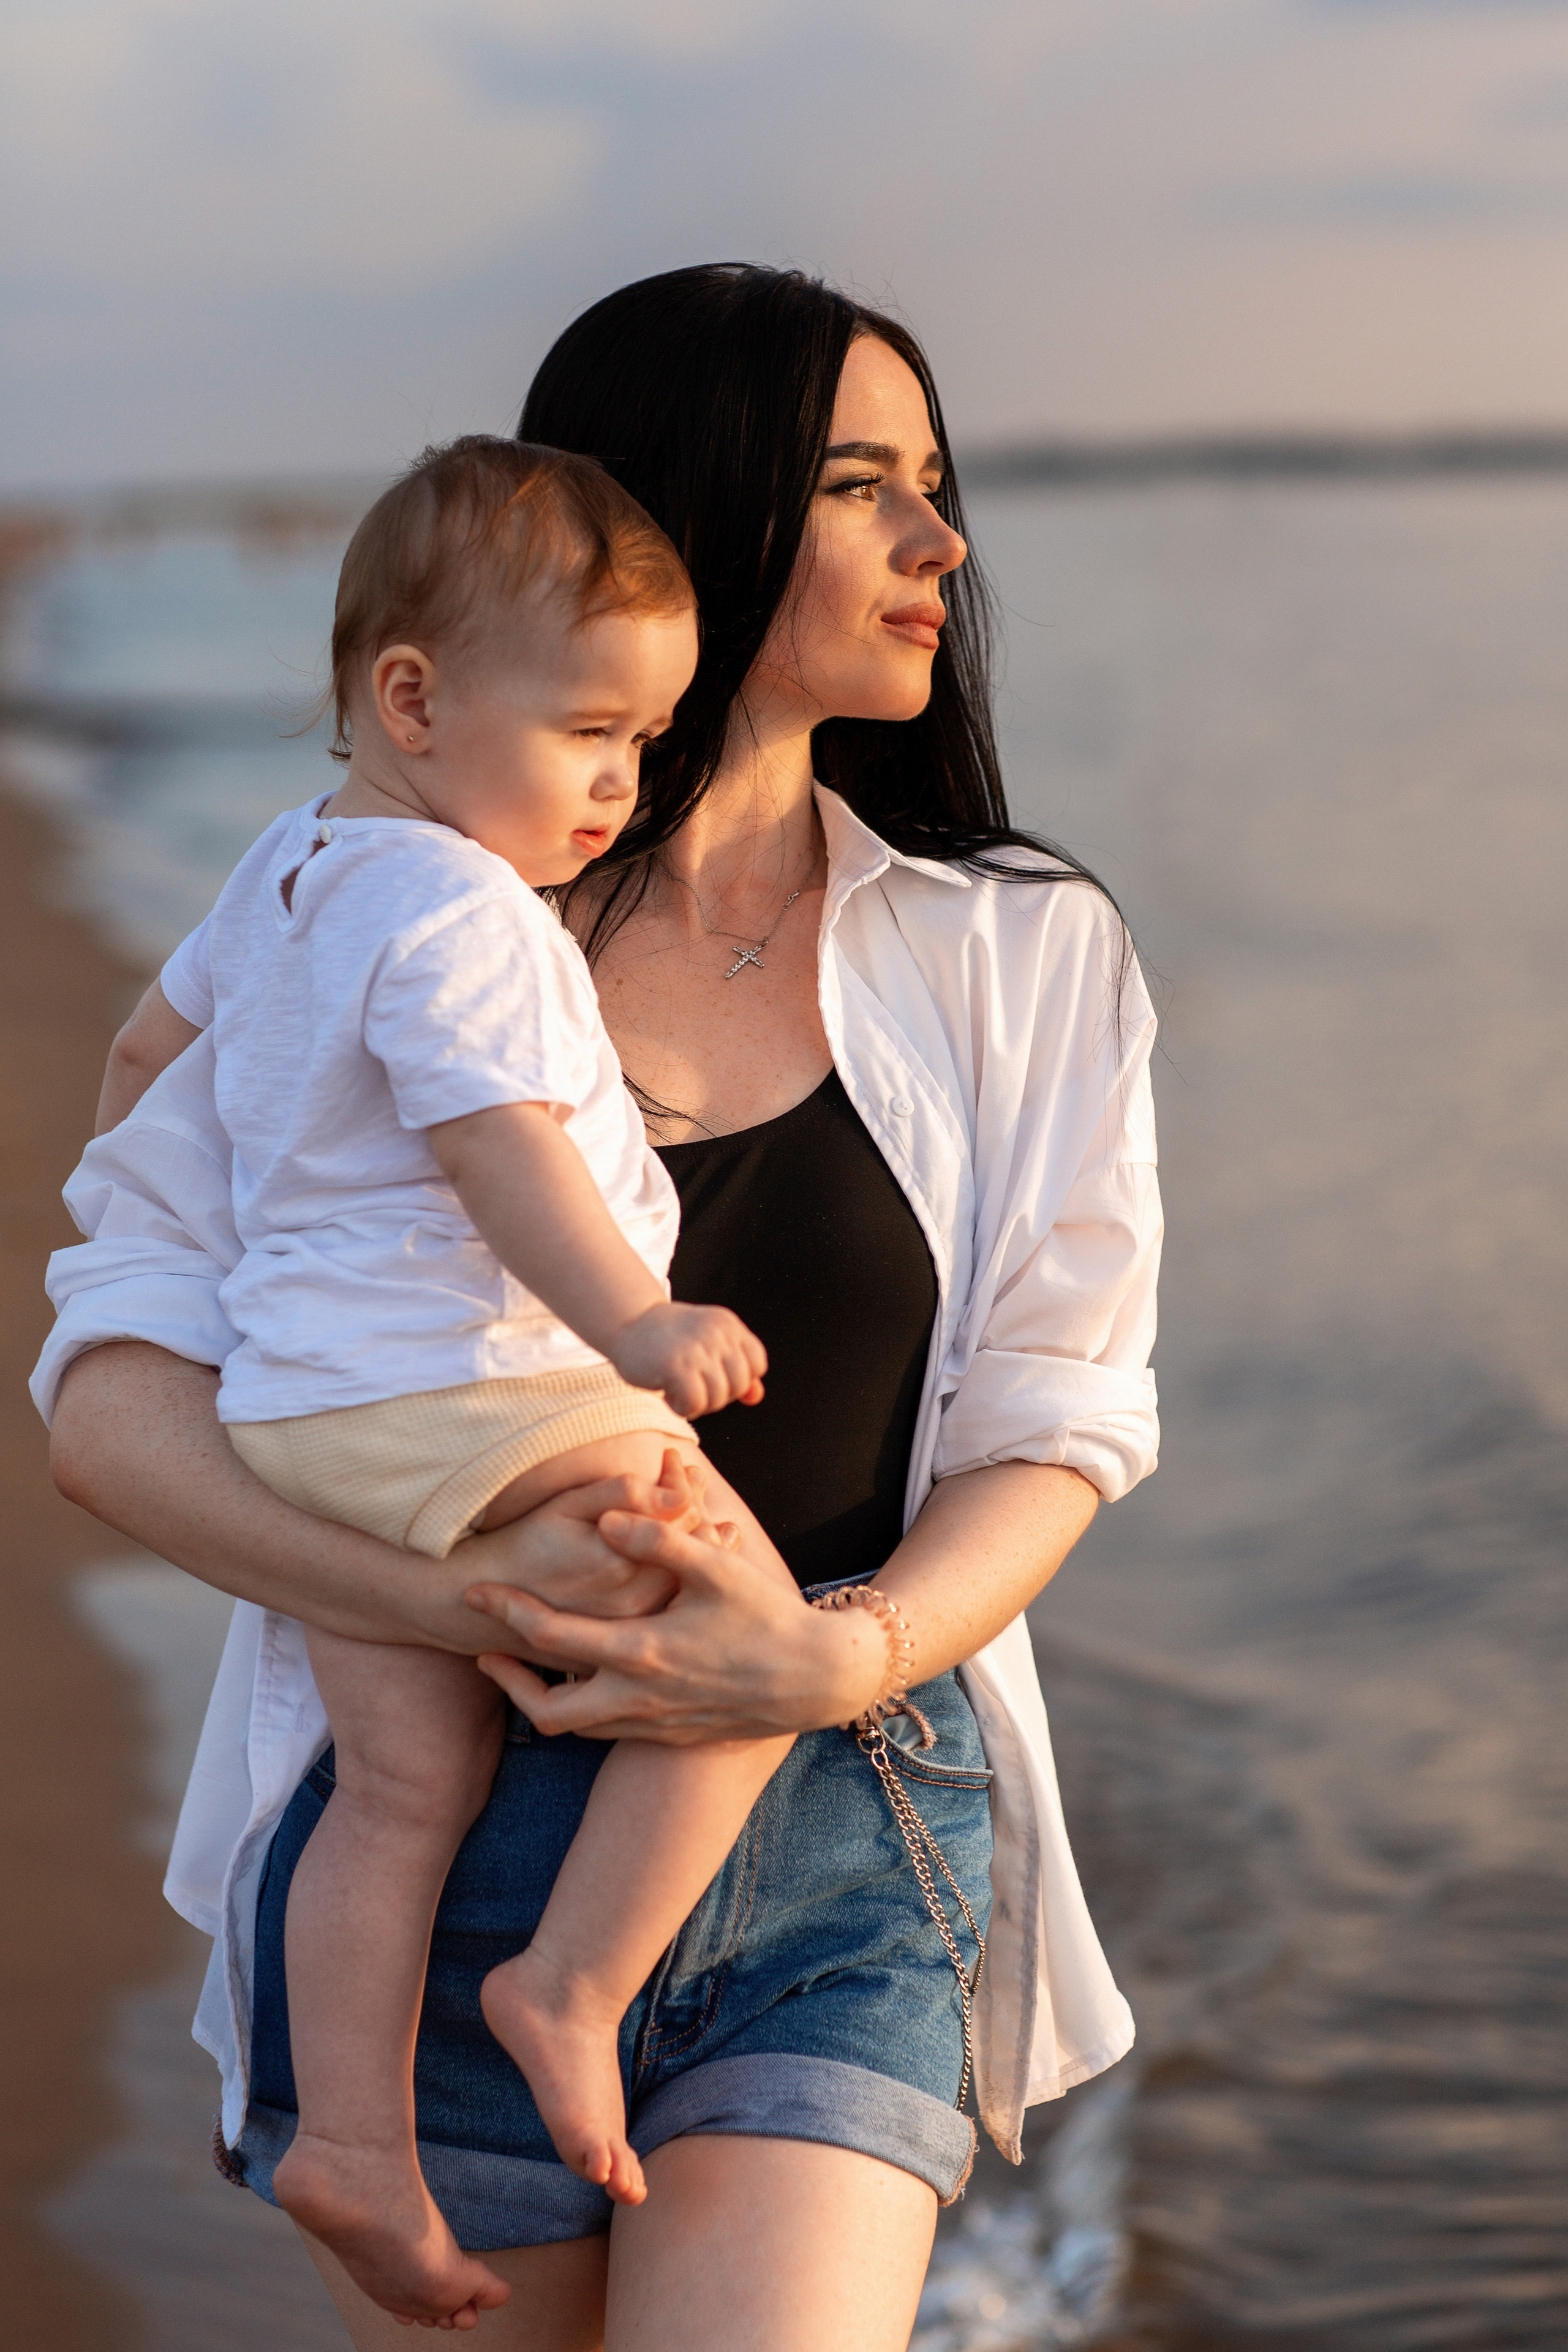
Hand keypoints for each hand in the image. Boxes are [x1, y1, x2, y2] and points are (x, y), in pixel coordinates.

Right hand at [447, 1471, 687, 1645]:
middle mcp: (637, 1603)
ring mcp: (635, 1627)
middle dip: (698, 1508)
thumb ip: (623, 1495)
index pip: (682, 1518)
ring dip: (698, 1541)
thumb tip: (678, 1492)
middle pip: (694, 1552)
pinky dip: (682, 1574)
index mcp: (624, 1565)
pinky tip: (683, 1552)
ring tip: (699, 1507)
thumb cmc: (526, 1544)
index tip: (672, 1460)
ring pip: (688, 1581)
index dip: (684, 1483)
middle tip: (695, 1477)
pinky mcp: (629, 1640)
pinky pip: (671, 1604)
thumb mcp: (568, 1507)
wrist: (485, 1601)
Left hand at [465, 1508, 886, 1743]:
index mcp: (642, 1653)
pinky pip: (608, 1732)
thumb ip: (660, 1539)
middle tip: (483, 1651)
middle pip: (547, 1711)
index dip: (507, 1612)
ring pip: (576, 1728)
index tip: (476, 1592)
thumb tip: (607, 1518)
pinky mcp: (672, 1735)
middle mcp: (639, 1698)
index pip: (551, 1637)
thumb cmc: (768, 1617)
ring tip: (521, 1668)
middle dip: (508, 1682)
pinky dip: (581, 1710)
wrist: (817, 1680)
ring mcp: (655, 1723)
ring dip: (541, 1701)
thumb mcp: (718, 1568)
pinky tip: (583, 1680)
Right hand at [610, 1302, 766, 1418]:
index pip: (757, 1364)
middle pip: (739, 1384)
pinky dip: (683, 1409)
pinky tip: (669, 1396)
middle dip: (718, 1395)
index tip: (713, 1376)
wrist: (627, 1322)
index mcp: (728, 1324)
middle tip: (694, 1387)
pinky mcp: (675, 1365)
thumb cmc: (668, 1339)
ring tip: (678, 1389)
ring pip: (719, 1397)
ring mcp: (696, 1348)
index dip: (739, 1379)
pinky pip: (696, 1404)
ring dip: (698, 1404)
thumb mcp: (707, 1346)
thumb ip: (735, 1369)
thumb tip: (756, 1396)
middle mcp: (716, 1333)